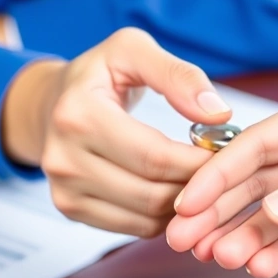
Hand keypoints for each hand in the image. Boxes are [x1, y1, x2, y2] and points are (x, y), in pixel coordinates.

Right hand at [1, 28, 232, 235]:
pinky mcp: (71, 210)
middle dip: (197, 186)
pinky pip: (134, 227)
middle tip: (223, 171)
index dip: (199, 162)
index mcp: (78, 115)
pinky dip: (165, 217)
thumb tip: (219, 113)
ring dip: (185, 206)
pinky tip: (179, 193)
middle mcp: (63, 159)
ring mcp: (64, 190)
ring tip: (204, 180)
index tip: (227, 152)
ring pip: (147, 218)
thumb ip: (178, 75)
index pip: (154, 156)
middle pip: (152, 193)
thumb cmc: (97, 74)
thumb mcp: (132, 50)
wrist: (51, 102)